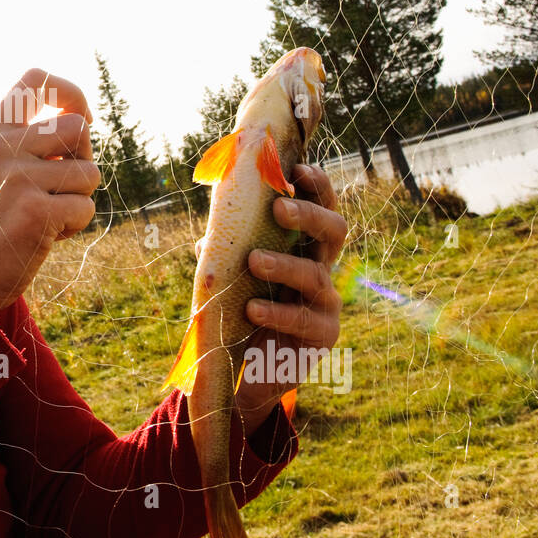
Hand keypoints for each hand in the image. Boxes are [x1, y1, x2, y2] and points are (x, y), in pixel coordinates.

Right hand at [0, 69, 99, 317]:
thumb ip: (21, 141)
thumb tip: (82, 120)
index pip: (36, 79)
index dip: (70, 93)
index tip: (79, 118)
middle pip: (78, 126)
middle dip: (83, 159)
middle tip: (62, 186)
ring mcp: (16, 178)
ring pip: (89, 172)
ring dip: (78, 198)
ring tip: (47, 216)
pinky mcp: (34, 211)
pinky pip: (85, 207)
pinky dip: (75, 226)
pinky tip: (46, 236)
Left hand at [221, 164, 346, 434]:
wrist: (249, 368)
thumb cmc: (243, 310)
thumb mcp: (233, 276)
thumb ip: (225, 254)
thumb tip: (204, 239)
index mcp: (303, 246)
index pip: (320, 208)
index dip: (316, 187)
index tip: (297, 169)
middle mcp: (321, 268)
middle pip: (333, 231)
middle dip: (308, 215)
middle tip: (279, 208)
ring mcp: (326, 301)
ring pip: (315, 275)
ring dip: (283, 264)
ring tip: (254, 261)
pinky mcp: (323, 334)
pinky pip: (304, 319)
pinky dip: (277, 312)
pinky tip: (253, 308)